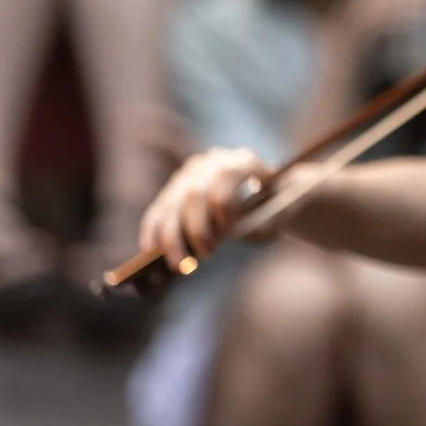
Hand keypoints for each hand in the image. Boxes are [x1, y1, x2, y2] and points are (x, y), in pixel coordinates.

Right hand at [136, 147, 320, 268]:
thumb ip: (256, 224)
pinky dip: (152, 232)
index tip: (230, 230)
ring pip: (171, 205)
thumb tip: (227, 234)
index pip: (226, 177)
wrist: (268, 196)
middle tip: (207, 254)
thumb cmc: (274, 209)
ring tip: (181, 264)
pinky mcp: (173, 190)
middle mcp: (212, 162)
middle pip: (195, 194)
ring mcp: (190, 174)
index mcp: (243, 161)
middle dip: (197, 229)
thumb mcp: (275, 216)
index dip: (224, 205)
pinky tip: (151, 252)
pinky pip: (157, 211)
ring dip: (172, 237)